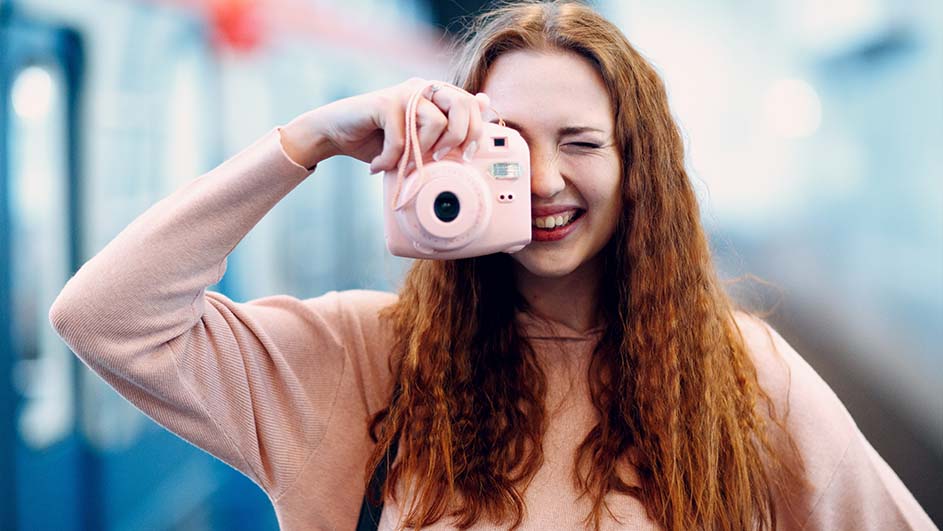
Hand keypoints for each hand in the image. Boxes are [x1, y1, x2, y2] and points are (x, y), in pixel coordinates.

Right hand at [280, 78, 490, 172]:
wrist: (335, 135)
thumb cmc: (378, 140)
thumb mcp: (417, 143)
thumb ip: (444, 133)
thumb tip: (482, 110)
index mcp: (434, 94)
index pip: (470, 104)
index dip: (476, 131)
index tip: (466, 156)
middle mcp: (422, 88)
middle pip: (461, 105)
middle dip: (458, 138)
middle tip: (440, 159)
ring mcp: (404, 93)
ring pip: (435, 123)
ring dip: (421, 152)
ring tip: (403, 164)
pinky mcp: (385, 103)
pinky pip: (403, 138)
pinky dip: (391, 159)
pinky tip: (378, 165)